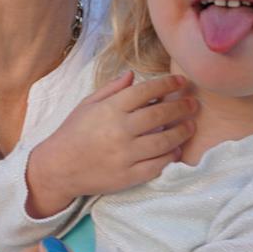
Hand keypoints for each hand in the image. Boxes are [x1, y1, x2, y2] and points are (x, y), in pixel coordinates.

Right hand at [26, 72, 196, 216]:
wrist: (58, 168)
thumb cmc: (73, 132)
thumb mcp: (88, 104)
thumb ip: (112, 89)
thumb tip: (133, 74)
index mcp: (110, 109)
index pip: (146, 91)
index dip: (168, 83)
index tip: (181, 81)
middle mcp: (120, 130)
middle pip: (160, 115)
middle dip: (181, 106)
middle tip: (193, 103)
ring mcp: (125, 155)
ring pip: (164, 141)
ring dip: (181, 132)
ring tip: (190, 126)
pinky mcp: (128, 176)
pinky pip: (157, 165)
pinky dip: (170, 157)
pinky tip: (177, 150)